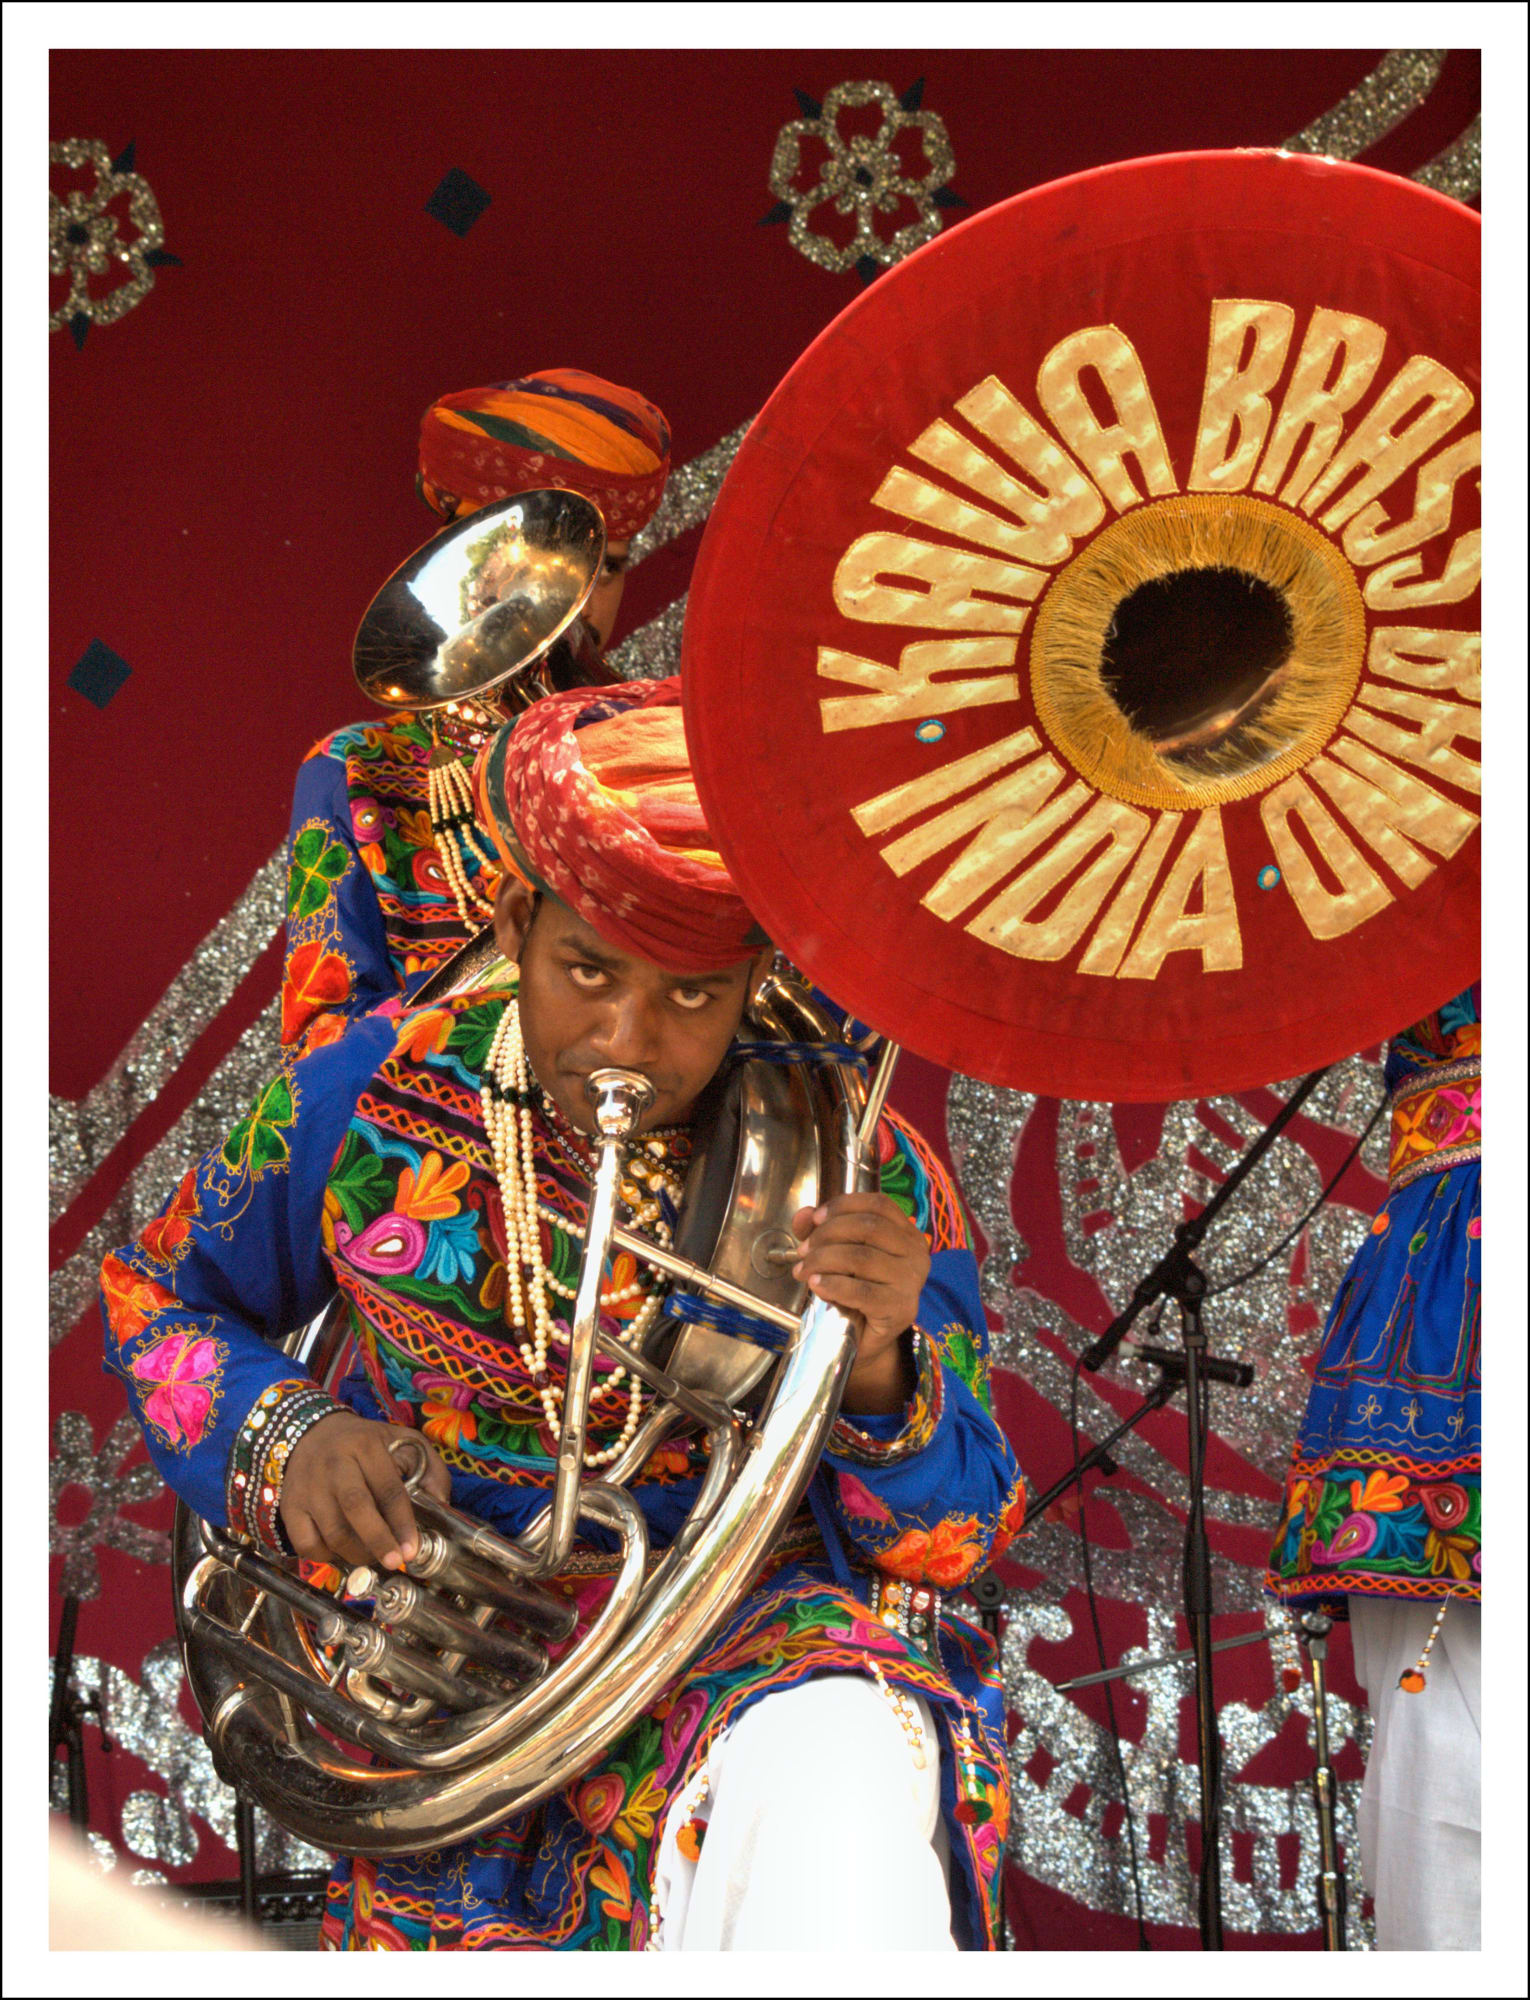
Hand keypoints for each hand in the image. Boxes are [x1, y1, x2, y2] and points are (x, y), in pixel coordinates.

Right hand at [279, 1412, 450, 1572]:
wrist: (311, 1434)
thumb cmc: (365, 1444)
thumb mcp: (403, 1442)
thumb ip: (429, 1468)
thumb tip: (440, 1504)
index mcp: (366, 1446)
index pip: (387, 1488)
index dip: (402, 1522)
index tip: (412, 1548)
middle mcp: (334, 1465)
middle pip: (356, 1508)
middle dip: (378, 1540)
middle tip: (395, 1562)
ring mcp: (308, 1487)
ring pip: (332, 1531)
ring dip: (356, 1553)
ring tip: (373, 1556)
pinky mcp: (290, 1506)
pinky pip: (306, 1543)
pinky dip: (326, 1557)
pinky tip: (342, 1552)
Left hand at [790, 1192, 929, 1414]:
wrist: (865, 1340)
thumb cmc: (854, 1292)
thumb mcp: (837, 1254)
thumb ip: (820, 1231)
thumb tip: (803, 1215)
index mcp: (906, 1234)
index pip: (880, 1205)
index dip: (845, 1205)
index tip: (815, 1218)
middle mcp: (916, 1254)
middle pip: (869, 1228)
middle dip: (827, 1234)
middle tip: (803, 1251)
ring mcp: (911, 1282)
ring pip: (861, 1257)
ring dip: (823, 1260)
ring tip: (803, 1271)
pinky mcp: (900, 1309)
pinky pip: (861, 1291)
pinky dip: (832, 1284)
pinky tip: (816, 1284)